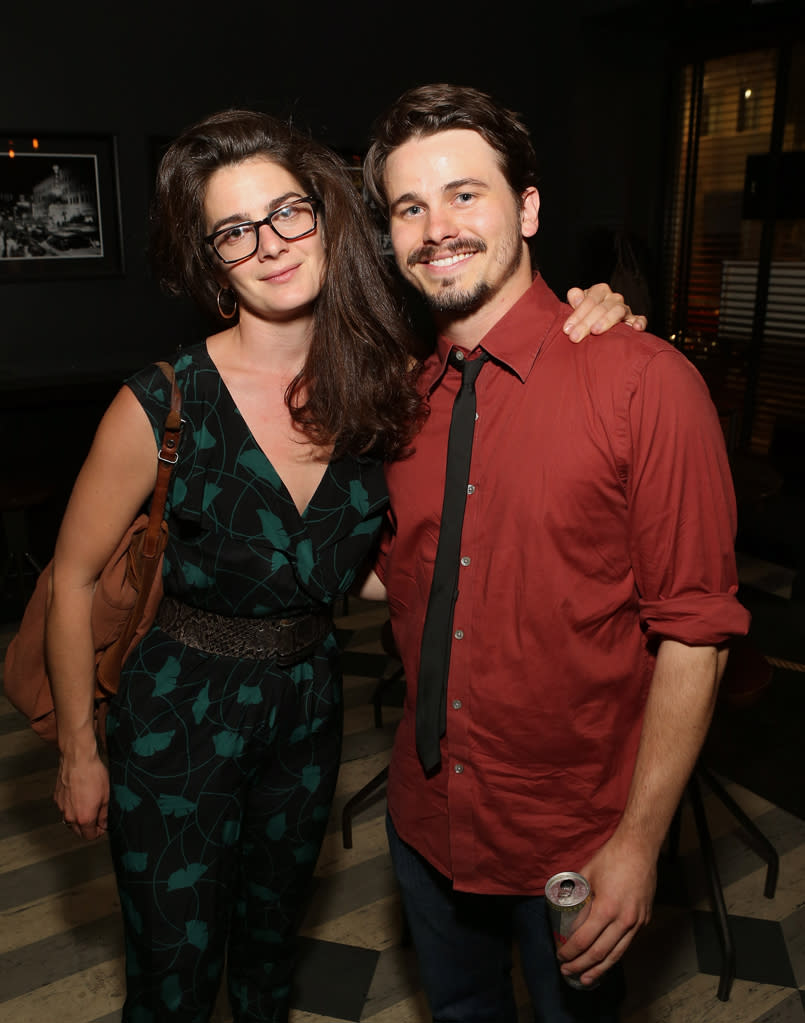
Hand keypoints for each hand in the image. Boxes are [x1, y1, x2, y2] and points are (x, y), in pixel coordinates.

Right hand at [54, 740, 109, 840]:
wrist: (78, 759)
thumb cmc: (93, 774)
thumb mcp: (106, 796)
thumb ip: (105, 815)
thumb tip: (104, 824)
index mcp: (84, 818)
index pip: (89, 836)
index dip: (99, 832)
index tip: (103, 825)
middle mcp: (70, 815)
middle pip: (78, 831)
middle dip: (88, 827)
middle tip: (98, 817)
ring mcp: (62, 807)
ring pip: (70, 821)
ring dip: (79, 818)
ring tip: (89, 805)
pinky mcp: (57, 798)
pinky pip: (65, 809)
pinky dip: (71, 808)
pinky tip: (80, 797)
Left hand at [556, 832, 655, 986]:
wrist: (639, 849)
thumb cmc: (610, 858)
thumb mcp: (586, 876)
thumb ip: (578, 897)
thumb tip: (565, 914)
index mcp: (606, 908)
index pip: (584, 940)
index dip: (570, 952)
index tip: (560, 956)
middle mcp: (623, 920)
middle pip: (599, 953)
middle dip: (581, 966)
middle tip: (567, 971)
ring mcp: (636, 922)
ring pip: (616, 954)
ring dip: (599, 969)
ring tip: (585, 979)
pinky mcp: (644, 920)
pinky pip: (627, 944)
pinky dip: (614, 956)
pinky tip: (604, 961)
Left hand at [564, 284, 647, 341]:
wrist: (598, 323)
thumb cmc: (585, 316)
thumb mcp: (578, 308)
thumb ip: (576, 301)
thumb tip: (575, 294)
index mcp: (599, 291)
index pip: (590, 300)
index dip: (577, 314)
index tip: (567, 329)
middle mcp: (613, 298)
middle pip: (602, 307)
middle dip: (586, 322)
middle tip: (575, 337)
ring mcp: (624, 309)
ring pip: (618, 311)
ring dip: (606, 320)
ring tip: (596, 331)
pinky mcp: (633, 320)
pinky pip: (639, 319)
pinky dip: (639, 322)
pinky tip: (636, 328)